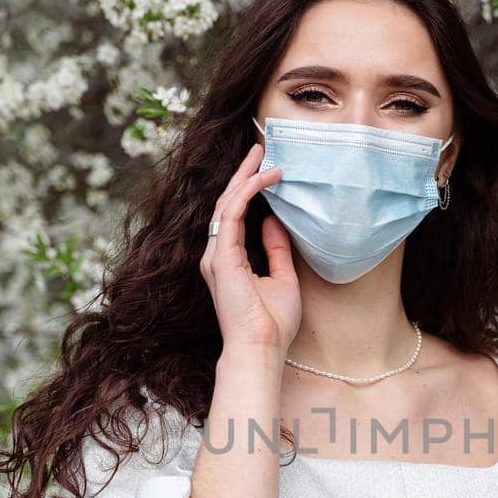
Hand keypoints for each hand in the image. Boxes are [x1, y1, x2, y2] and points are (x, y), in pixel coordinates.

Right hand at [200, 142, 299, 353]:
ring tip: (261, 155)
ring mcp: (216, 255)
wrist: (260, 348)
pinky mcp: (221, 257)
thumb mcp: (282, 278)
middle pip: (227, 203)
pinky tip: (263, 179)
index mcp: (228, 260)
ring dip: (244, 177)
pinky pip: (231, 214)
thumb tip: (275, 221)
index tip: (265, 169)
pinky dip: (246, 193)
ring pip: (226, 204)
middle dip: (242, 174)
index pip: (235, 215)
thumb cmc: (271, 323)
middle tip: (258, 149)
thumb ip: (276, 249)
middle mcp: (217, 254)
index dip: (247, 189)